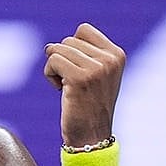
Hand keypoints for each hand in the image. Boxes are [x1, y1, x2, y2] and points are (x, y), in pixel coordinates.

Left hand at [43, 23, 125, 145]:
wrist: (91, 136)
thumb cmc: (88, 106)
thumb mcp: (94, 75)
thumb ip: (81, 55)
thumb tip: (48, 46)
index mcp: (117, 54)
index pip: (83, 30)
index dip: (73, 48)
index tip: (79, 70)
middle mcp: (110, 59)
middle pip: (68, 40)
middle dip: (63, 59)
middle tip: (73, 83)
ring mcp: (97, 68)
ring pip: (58, 49)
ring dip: (55, 68)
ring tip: (67, 87)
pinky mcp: (80, 77)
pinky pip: (52, 61)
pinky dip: (50, 75)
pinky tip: (60, 90)